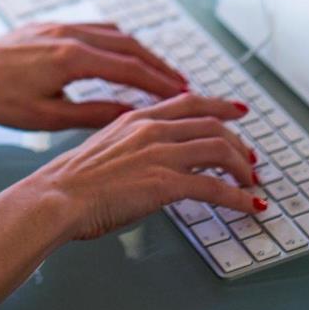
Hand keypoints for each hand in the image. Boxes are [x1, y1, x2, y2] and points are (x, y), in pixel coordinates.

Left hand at [0, 21, 191, 131]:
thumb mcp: (48, 117)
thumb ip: (94, 113)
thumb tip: (132, 115)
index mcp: (70, 57)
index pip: (129, 68)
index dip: (160, 83)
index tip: (184, 95)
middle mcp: (69, 34)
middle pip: (129, 45)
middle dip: (159, 66)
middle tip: (184, 85)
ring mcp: (59, 25)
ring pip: (114, 33)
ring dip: (141, 51)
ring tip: (161, 73)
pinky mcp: (50, 25)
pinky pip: (95, 27)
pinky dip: (118, 40)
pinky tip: (125, 54)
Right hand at [27, 91, 261, 240]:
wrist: (56, 197)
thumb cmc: (70, 183)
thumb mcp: (103, 149)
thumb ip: (130, 148)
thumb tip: (148, 162)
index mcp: (136, 119)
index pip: (189, 102)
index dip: (219, 105)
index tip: (236, 110)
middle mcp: (151, 129)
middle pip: (213, 124)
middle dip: (239, 143)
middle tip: (250, 160)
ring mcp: (160, 154)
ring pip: (220, 150)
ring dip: (243, 169)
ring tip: (251, 184)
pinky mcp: (164, 183)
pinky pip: (215, 187)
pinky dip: (238, 198)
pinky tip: (248, 207)